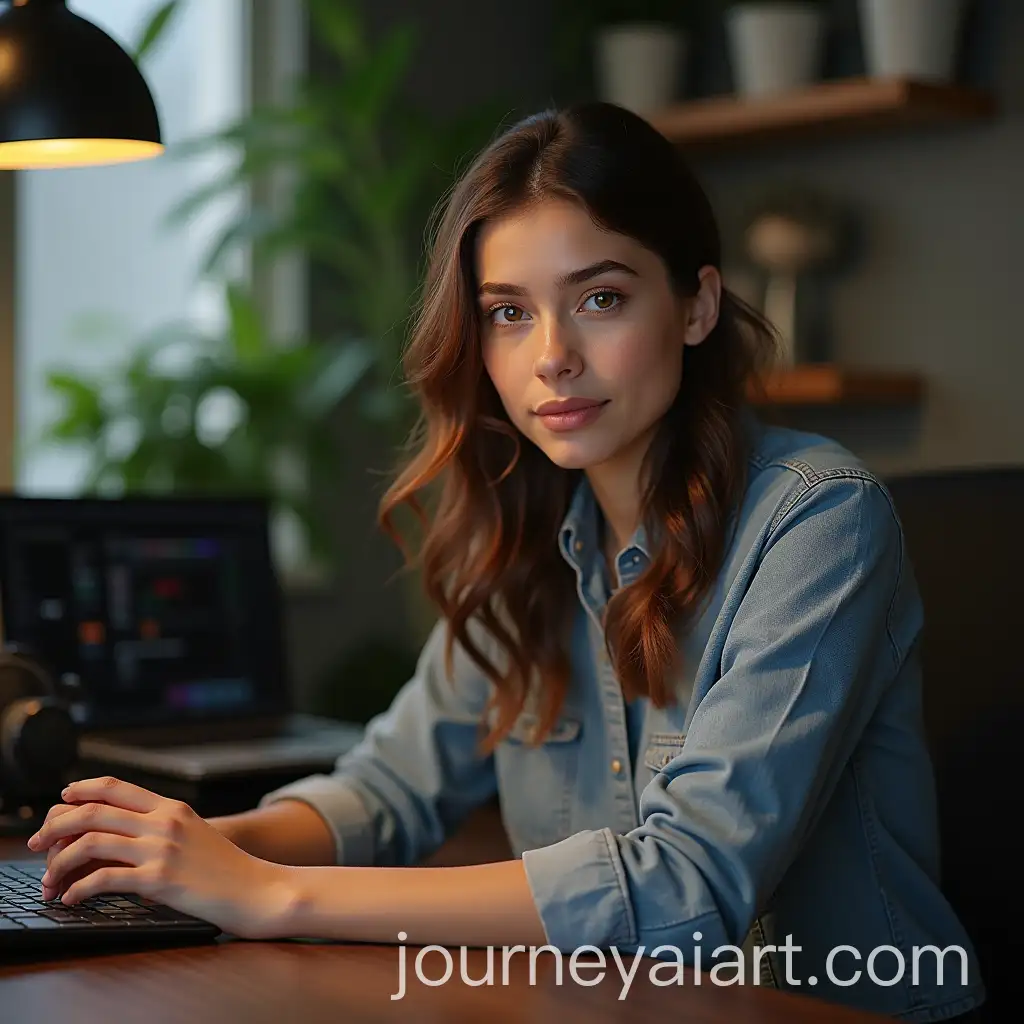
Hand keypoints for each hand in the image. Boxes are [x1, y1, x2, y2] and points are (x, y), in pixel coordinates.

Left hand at [26, 776, 294, 939]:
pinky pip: (104, 879)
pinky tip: (72, 898)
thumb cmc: (226, 868)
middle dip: (56, 826)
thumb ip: (161, 829)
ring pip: (92, 841)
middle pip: (95, 810)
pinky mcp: (160, 880)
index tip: (61, 801)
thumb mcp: (195, 835)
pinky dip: (78, 889)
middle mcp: (164, 822)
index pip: (116, 787)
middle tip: (38, 842)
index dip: (81, 790)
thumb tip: (118, 836)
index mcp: (172, 807)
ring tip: (50, 879)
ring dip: (61, 861)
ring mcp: (162, 849)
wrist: (258, 889)